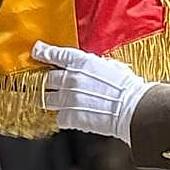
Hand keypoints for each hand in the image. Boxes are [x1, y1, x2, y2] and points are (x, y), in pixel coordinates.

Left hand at [36, 42, 151, 144]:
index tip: (36, 51)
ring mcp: (68, 98)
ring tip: (61, 102)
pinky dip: (64, 117)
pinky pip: (59, 117)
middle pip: (46, 79)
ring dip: (52, 100)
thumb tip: (89, 68)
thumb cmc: (127, 87)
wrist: (132, 107)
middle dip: (47, 82)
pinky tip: (75, 116)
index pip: (55, 55)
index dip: (43, 53)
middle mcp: (71, 78)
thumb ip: (93, 66)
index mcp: (81, 62)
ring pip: (47, 99)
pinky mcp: (70, 116)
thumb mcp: (110, 66)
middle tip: (50, 85)